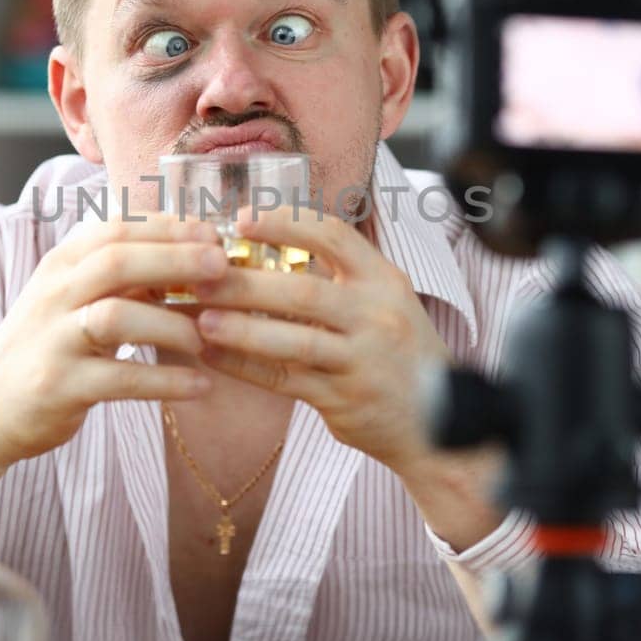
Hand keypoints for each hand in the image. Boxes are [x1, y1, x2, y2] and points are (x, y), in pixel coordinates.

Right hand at [0, 214, 227, 470]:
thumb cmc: (47, 346)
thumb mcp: (76, 297)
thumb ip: (123, 275)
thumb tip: (193, 252)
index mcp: (62, 264)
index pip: (116, 227)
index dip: (168, 226)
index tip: (213, 233)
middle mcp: (54, 294)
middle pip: (117, 260)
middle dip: (175, 258)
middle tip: (223, 266)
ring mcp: (53, 340)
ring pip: (116, 316)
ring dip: (171, 325)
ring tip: (207, 340)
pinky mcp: (58, 386)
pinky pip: (120, 378)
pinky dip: (165, 381)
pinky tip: (200, 386)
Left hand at [188, 207, 451, 471]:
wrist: (441, 421)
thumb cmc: (396, 351)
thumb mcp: (383, 301)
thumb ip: (336, 276)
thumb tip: (260, 247)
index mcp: (384, 279)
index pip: (333, 236)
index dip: (285, 224)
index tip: (240, 219)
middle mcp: (377, 315)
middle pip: (304, 290)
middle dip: (245, 282)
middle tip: (199, 275)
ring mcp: (363, 360)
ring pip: (296, 339)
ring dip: (243, 328)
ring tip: (200, 320)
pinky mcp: (346, 400)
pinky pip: (287, 380)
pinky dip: (246, 367)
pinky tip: (214, 356)